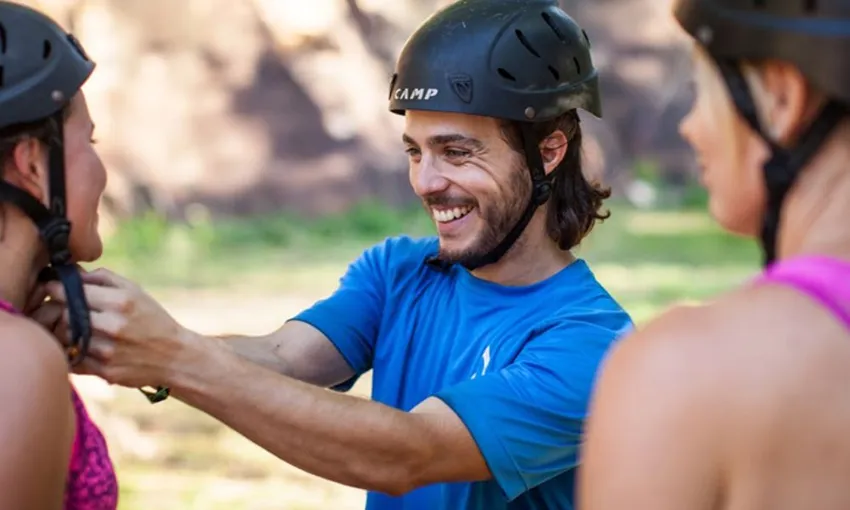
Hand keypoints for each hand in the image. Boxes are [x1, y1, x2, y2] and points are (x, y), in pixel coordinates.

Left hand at [44, 268, 195, 388]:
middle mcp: (114, 326)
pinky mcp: (105, 371)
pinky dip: (74, 351)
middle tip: (66, 310)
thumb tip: (72, 273)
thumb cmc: (152, 319)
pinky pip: (74, 359)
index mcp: (121, 302)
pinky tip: (86, 347)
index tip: (55, 289)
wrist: (174, 356)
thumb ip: (104, 278)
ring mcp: (108, 351)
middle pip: (66, 314)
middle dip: (63, 310)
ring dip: (67, 332)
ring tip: (78, 329)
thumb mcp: (136, 291)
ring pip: (66, 337)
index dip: (58, 289)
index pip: (74, 292)